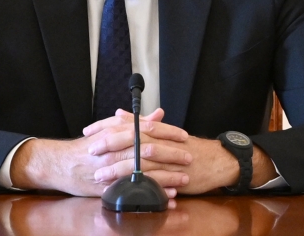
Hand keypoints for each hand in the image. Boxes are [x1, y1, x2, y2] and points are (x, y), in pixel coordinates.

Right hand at [8, 109, 189, 196]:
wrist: (61, 163)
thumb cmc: (87, 146)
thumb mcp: (110, 128)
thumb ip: (135, 121)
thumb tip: (158, 114)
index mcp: (116, 132)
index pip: (147, 129)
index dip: (167, 132)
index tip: (184, 136)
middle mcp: (115, 149)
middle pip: (148, 150)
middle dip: (171, 154)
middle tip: (188, 158)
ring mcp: (112, 168)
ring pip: (143, 171)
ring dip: (165, 176)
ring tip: (183, 179)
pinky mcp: (109, 186)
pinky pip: (134, 190)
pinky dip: (151, 193)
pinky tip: (166, 196)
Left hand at [89, 112, 276, 194]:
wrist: (215, 160)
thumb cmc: (188, 147)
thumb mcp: (163, 132)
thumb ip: (139, 123)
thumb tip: (118, 114)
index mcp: (154, 129)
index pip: (125, 124)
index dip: (105, 127)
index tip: (88, 131)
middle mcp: (158, 140)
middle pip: (129, 139)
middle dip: (107, 145)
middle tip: (89, 150)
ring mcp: (165, 158)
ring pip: (137, 161)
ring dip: (116, 169)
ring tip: (99, 175)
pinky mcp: (171, 174)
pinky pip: (150, 180)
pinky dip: (135, 184)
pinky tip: (122, 190)